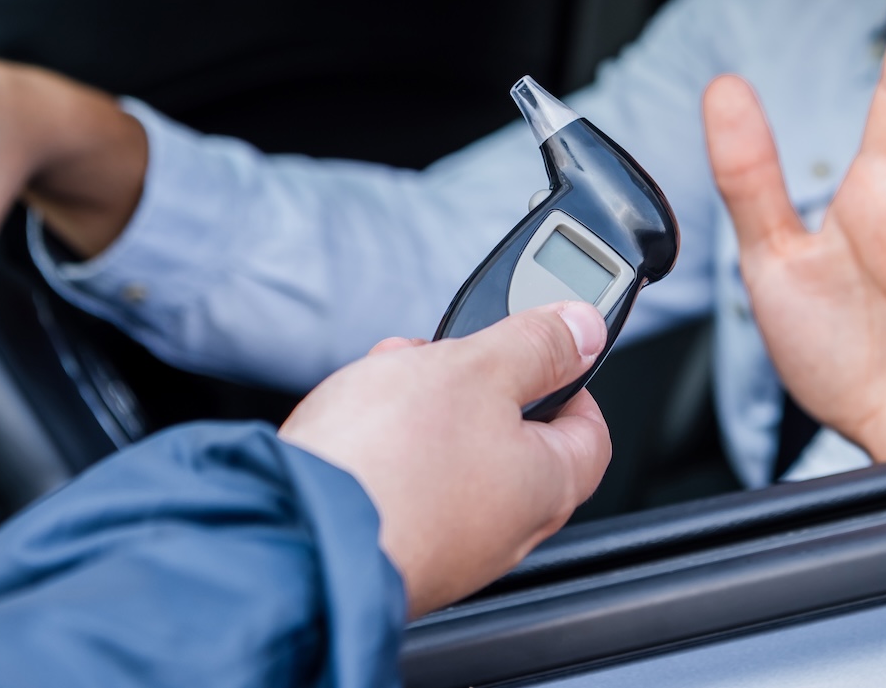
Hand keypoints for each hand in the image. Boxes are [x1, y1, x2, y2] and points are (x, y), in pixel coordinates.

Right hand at [279, 304, 612, 616]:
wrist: (295, 535)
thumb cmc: (390, 461)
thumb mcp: (475, 367)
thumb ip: (537, 344)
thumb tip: (584, 329)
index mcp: (547, 486)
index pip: (590, 430)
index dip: (571, 378)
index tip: (543, 348)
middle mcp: (506, 533)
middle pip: (515, 443)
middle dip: (477, 386)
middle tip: (447, 356)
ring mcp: (447, 551)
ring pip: (454, 463)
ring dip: (425, 413)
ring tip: (388, 379)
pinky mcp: (393, 555)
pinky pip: (408, 491)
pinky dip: (390, 452)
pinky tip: (358, 427)